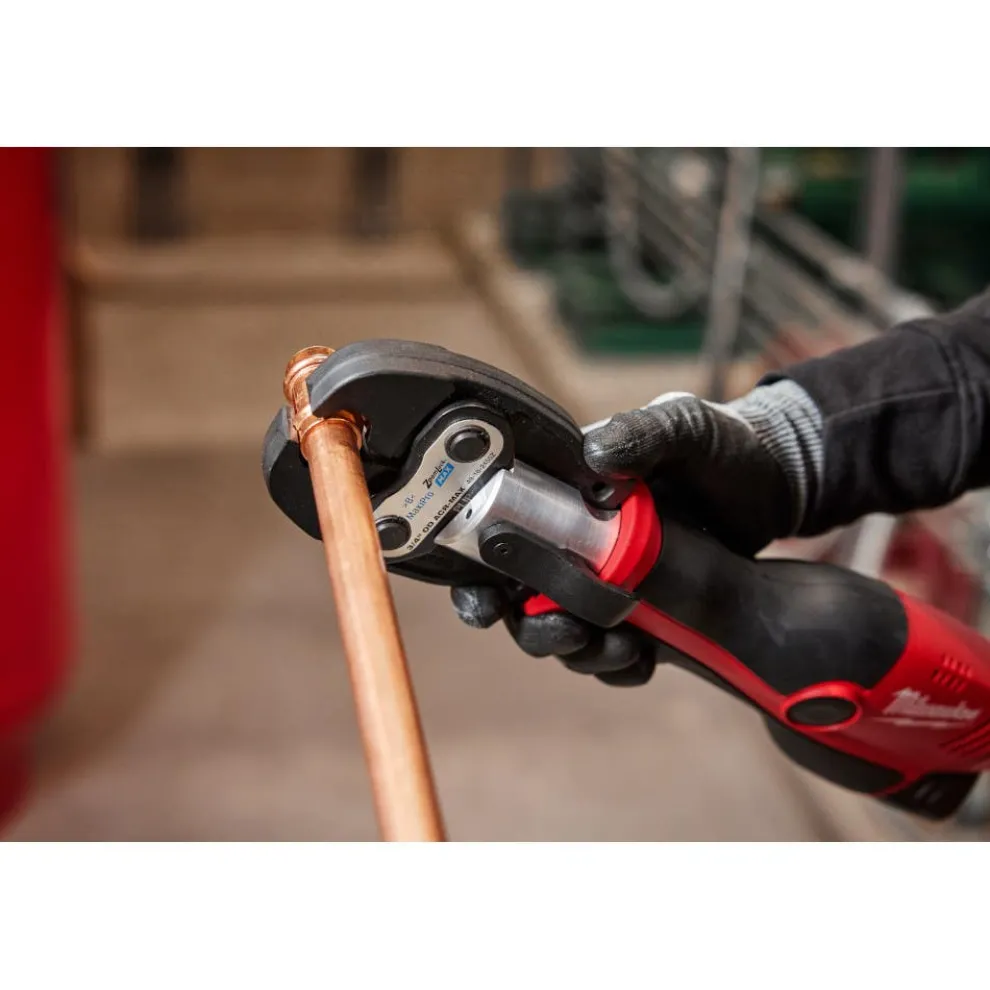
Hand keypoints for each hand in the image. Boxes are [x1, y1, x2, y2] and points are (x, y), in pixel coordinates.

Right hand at [451, 381, 821, 685]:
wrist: (780, 486)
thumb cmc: (725, 446)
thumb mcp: (687, 426)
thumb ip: (643, 432)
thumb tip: (594, 457)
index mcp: (567, 495)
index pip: (502, 535)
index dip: (481, 574)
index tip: (485, 601)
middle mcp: (576, 542)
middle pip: (524, 599)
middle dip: (532, 627)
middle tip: (567, 632)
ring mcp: (609, 581)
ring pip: (565, 630)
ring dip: (579, 651)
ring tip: (619, 648)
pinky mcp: (645, 612)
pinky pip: (615, 649)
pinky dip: (620, 664)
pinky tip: (642, 660)